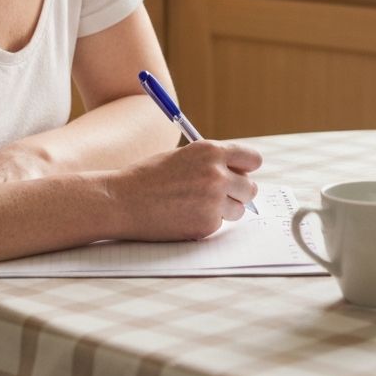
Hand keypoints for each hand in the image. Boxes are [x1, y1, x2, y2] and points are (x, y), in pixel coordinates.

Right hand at [109, 140, 261, 241]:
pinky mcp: (207, 224)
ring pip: (239, 209)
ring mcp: (214, 200)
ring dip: (224, 210)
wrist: (122, 201)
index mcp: (211, 150)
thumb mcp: (183, 157)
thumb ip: (211, 163)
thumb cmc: (149, 177)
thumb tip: (239, 176)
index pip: (253, 159)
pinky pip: (220, 224)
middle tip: (217, 195)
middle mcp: (217, 173)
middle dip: (237, 192)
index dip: (245, 168)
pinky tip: (184, 216)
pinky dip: (207, 223)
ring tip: (195, 205)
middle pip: (250, 187)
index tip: (239, 174)